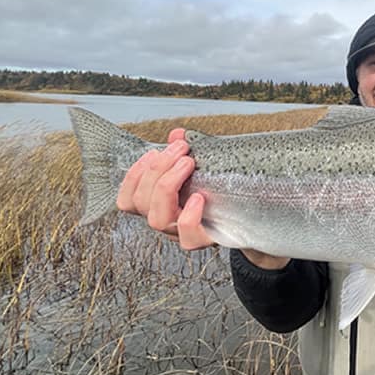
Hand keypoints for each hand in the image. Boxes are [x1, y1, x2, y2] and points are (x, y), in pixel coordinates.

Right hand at [116, 128, 212, 248]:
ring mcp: (181, 234)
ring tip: (188, 163)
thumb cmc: (217, 190)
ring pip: (157, 220)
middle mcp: (165, 221)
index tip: (153, 153)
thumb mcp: (199, 168)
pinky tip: (199, 197)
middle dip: (158, 169)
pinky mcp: (202, 240)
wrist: (247, 216)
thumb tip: (177, 133)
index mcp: (157, 205)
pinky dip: (189, 216)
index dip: (133, 176)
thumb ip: (183, 152)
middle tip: (181, 148)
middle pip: (142, 203)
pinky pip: (187, 237)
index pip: (127, 200)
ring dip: (167, 185)